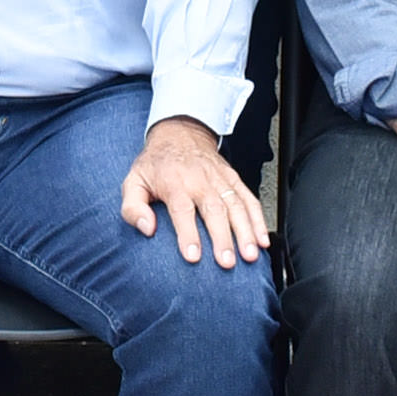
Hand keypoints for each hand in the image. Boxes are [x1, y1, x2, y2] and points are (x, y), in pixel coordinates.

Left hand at [121, 114, 266, 268]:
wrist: (179, 133)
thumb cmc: (156, 164)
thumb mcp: (133, 181)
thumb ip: (133, 208)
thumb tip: (147, 228)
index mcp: (174, 183)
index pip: (183, 210)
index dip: (188, 234)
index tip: (193, 257)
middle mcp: (200, 180)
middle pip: (214, 210)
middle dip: (223, 238)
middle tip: (227, 262)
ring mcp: (220, 180)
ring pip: (236, 206)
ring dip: (245, 232)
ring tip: (250, 255)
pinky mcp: (233, 180)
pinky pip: (249, 199)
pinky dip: (259, 219)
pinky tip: (263, 239)